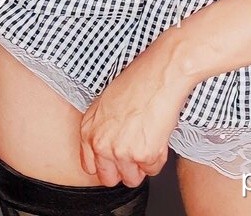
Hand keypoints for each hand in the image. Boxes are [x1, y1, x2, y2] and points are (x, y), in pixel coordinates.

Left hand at [79, 32, 193, 187]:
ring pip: (132, 178)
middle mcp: (101, 143)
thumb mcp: (107, 101)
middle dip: (124, 170)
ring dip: (143, 163)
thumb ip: (101, 127)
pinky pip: (153, 170)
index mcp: (89, 130)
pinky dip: (159, 156)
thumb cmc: (139, 79)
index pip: (89, 166)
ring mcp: (121, 151)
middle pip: (109, 179)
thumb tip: (108, 144)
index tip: (116, 159)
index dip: (106, 164)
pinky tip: (159, 134)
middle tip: (136, 151)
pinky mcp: (144, 155)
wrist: (162, 72)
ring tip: (149, 138)